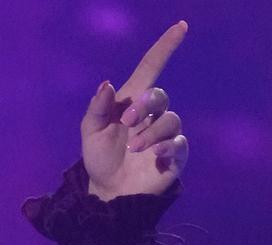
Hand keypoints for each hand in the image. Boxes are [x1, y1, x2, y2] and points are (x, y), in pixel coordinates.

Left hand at [81, 21, 189, 200]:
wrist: (108, 191)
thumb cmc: (99, 158)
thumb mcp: (91, 132)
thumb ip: (97, 108)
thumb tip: (108, 84)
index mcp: (131, 103)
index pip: (151, 68)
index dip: (165, 47)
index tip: (181, 26)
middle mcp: (152, 115)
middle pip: (159, 95)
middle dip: (145, 105)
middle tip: (127, 121)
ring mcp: (165, 134)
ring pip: (170, 120)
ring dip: (150, 132)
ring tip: (133, 148)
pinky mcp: (175, 154)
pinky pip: (179, 142)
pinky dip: (164, 146)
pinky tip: (152, 155)